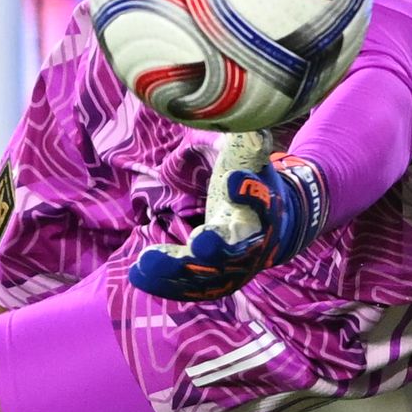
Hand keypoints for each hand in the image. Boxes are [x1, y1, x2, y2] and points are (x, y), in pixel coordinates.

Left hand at [128, 134, 326, 301]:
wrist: (273, 227)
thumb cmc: (256, 185)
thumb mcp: (256, 163)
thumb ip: (252, 145)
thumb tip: (252, 125)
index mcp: (266, 212)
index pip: (263, 203)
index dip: (251, 192)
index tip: (232, 179)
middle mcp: (251, 245)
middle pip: (236, 251)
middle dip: (216, 248)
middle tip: (198, 241)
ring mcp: (233, 268)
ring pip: (208, 275)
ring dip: (178, 271)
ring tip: (146, 261)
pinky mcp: (214, 280)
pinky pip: (190, 286)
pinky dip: (165, 283)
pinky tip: (137, 274)